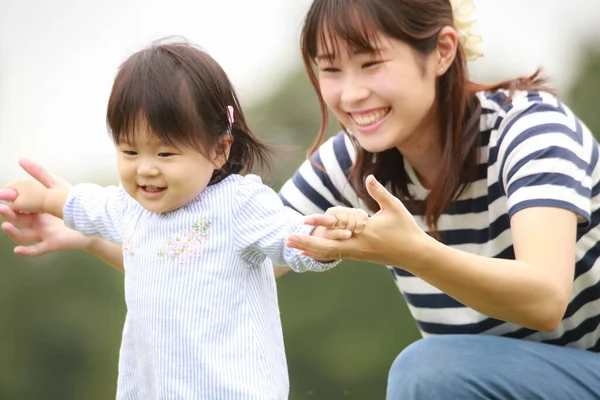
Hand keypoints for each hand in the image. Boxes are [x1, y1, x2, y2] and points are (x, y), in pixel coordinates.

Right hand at [0, 159, 90, 255]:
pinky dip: (27, 251)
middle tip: (1, 207)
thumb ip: (38, 174)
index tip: (1, 195)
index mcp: (34, 209)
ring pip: (22, 235)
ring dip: (12, 231)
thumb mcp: (55, 186)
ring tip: (6, 225)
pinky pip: (37, 250)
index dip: (10, 201)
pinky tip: (18, 249)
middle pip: (18, 219)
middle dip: (8, 214)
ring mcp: (43, 234)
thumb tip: (21, 160)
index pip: (17, 205)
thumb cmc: (72, 204)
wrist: (93, 219)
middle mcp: (36, 222)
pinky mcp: (52, 243)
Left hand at [286, 175, 426, 265]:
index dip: (320, 225)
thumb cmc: (406, 230)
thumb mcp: (394, 208)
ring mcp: (357, 253)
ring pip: (328, 254)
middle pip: (326, 248)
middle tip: (286, 239)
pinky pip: (335, 255)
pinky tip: (308, 253)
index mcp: (365, 233)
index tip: (304, 220)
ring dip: (309, 249)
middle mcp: (358, 246)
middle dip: (305, 244)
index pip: (338, 228)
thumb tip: (369, 177)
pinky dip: (320, 254)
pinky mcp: (358, 256)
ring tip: (291, 245)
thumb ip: (379, 193)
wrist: (415, 255)